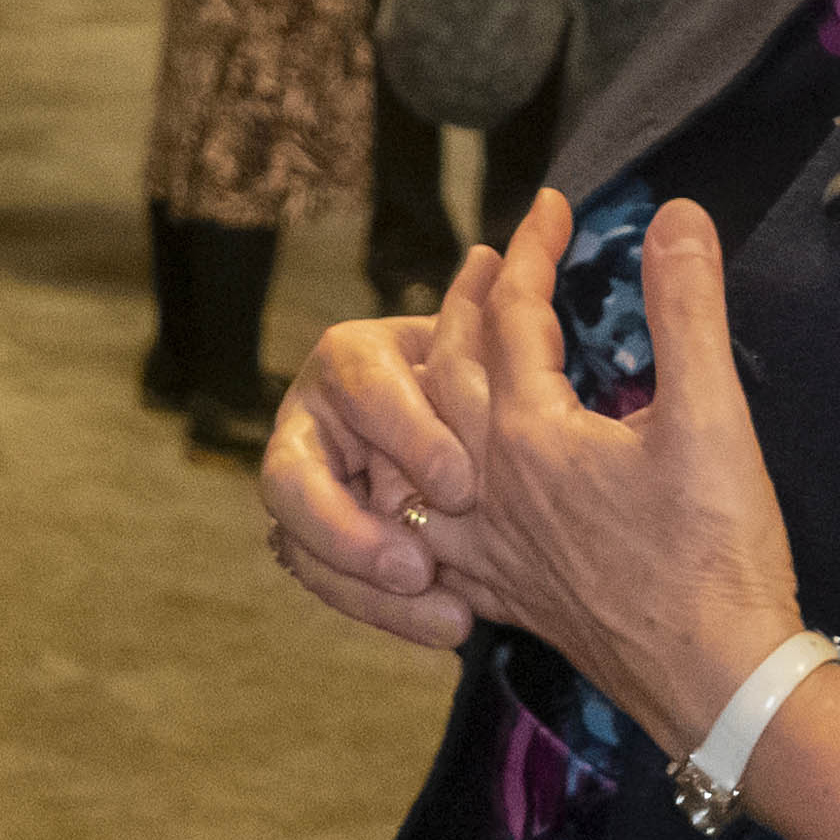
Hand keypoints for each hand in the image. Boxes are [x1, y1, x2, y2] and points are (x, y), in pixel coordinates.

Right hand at [259, 285, 482, 651]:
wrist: (481, 436)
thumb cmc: (487, 375)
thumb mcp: (495, 341)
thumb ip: (507, 306)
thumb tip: (551, 212)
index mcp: (355, 357)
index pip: (360, 385)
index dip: (406, 433)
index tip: (463, 485)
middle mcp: (314, 419)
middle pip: (288, 478)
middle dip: (347, 531)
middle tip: (421, 567)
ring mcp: (307, 485)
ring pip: (298, 542)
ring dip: (362, 583)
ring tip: (451, 619)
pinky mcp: (319, 542)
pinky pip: (330, 583)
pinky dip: (384, 610)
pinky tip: (451, 627)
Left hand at [408, 195, 805, 752]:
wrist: (718, 685)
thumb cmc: (717, 556)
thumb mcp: (712, 419)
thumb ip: (687, 309)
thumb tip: (677, 217)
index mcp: (531, 435)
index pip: (514, 314)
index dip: (533, 250)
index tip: (554, 204)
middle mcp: (491, 486)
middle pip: (455, 370)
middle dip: (470, 302)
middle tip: (490, 256)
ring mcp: (493, 545)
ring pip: (430, 448)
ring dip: (437, 383)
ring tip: (448, 345)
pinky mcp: (509, 593)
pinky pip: (435, 527)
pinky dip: (424, 487)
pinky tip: (435, 490)